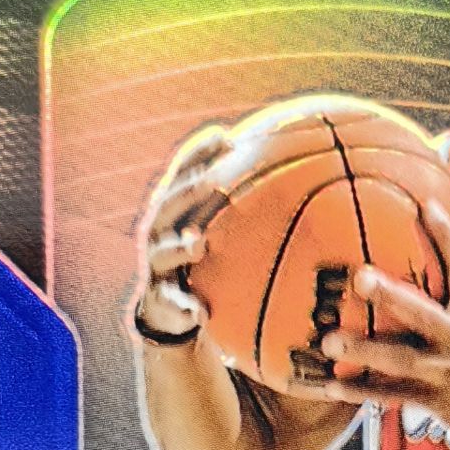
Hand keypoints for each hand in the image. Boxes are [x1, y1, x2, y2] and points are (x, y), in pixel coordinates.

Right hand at [131, 128, 230, 342]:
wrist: (170, 310)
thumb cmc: (202, 260)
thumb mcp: (216, 231)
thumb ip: (239, 206)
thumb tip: (291, 174)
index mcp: (174, 212)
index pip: (183, 175)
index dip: (199, 154)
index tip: (223, 136)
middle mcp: (160, 234)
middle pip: (169, 207)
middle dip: (189, 192)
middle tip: (214, 181)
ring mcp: (158, 266)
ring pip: (164, 254)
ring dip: (180, 248)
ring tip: (198, 245)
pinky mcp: (161, 300)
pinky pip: (172, 304)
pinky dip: (184, 308)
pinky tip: (199, 313)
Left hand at [300, 197, 449, 438]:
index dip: (446, 236)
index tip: (423, 205)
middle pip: (424, 313)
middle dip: (392, 296)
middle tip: (359, 277)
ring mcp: (447, 370)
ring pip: (402, 360)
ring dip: (365, 351)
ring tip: (329, 342)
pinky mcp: (434, 399)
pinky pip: (392, 396)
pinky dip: (362, 392)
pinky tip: (331, 386)